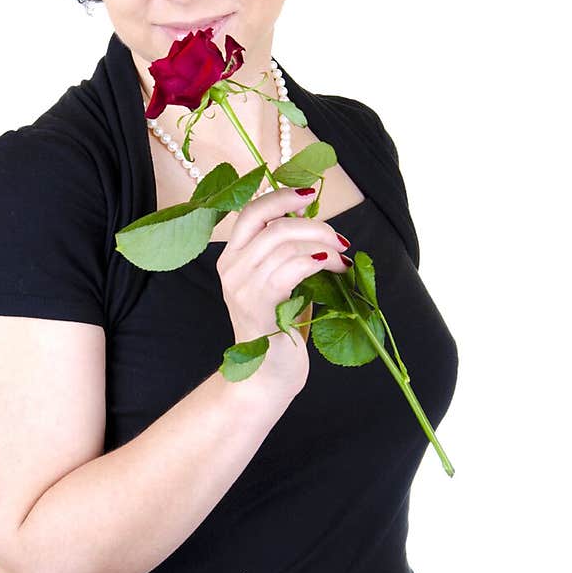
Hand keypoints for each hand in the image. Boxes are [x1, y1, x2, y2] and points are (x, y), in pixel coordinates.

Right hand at [216, 185, 353, 395]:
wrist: (266, 378)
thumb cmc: (278, 330)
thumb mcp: (280, 282)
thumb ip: (288, 252)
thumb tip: (314, 219)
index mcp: (231, 259)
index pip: (250, 212)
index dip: (280, 197)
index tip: (310, 194)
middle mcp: (230, 269)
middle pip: (270, 223)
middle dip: (312, 223)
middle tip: (339, 239)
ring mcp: (241, 288)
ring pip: (283, 243)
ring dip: (321, 245)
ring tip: (341, 260)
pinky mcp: (258, 307)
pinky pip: (289, 268)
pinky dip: (315, 261)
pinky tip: (331, 267)